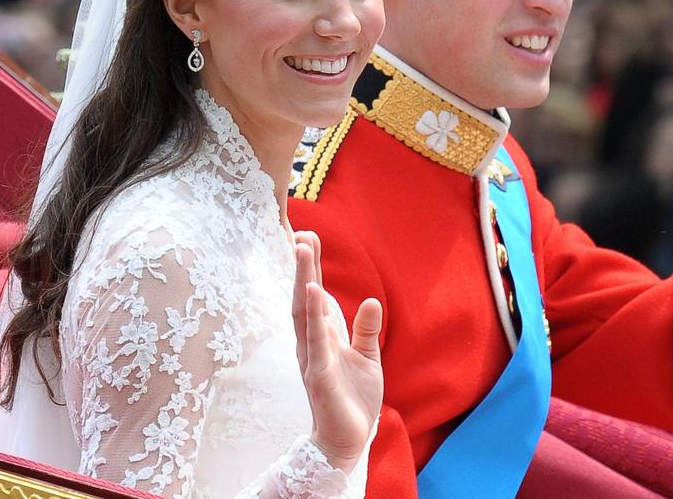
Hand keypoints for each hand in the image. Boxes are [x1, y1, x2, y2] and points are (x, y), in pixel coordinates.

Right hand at [292, 230, 382, 473]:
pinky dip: (313, 316)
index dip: (311, 269)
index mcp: (324, 338)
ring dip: (304, 281)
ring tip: (303, 251)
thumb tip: (370, 300)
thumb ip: (366, 330)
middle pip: (305, 298)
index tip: (308, 238)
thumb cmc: (353, 399)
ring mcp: (313, 358)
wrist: (349, 440)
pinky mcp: (320, 375)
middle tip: (302, 234)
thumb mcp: (367, 358)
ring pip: (305, 313)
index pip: (316, 297)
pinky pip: (316, 341)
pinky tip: (311, 293)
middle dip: (304, 266)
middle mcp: (313, 344)